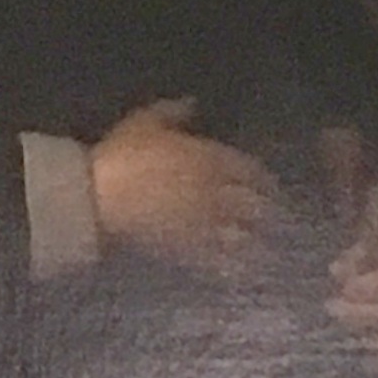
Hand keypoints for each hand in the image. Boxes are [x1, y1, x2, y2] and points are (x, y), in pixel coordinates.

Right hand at [89, 96, 284, 276]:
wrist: (99, 195)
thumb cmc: (123, 152)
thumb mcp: (148, 120)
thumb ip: (175, 111)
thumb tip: (194, 104)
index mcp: (206, 157)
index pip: (247, 169)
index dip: (264, 179)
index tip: (274, 186)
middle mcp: (211, 191)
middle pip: (249, 204)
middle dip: (266, 211)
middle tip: (277, 218)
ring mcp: (198, 222)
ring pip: (238, 234)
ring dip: (255, 241)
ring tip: (268, 249)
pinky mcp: (182, 248)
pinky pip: (214, 258)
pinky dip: (230, 265)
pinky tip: (241, 272)